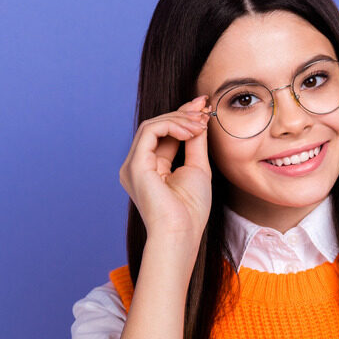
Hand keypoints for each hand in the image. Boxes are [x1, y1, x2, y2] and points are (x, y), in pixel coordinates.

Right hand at [118, 95, 212, 244]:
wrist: (181, 233)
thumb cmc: (190, 210)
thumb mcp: (197, 168)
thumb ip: (195, 142)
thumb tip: (199, 118)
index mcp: (150, 168)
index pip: (164, 134)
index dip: (183, 116)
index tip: (203, 105)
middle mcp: (138, 165)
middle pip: (157, 127)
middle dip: (183, 113)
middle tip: (205, 109)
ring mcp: (133, 165)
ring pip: (152, 125)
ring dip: (180, 119)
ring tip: (202, 123)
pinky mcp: (135, 164)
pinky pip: (150, 130)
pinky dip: (172, 125)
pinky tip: (191, 131)